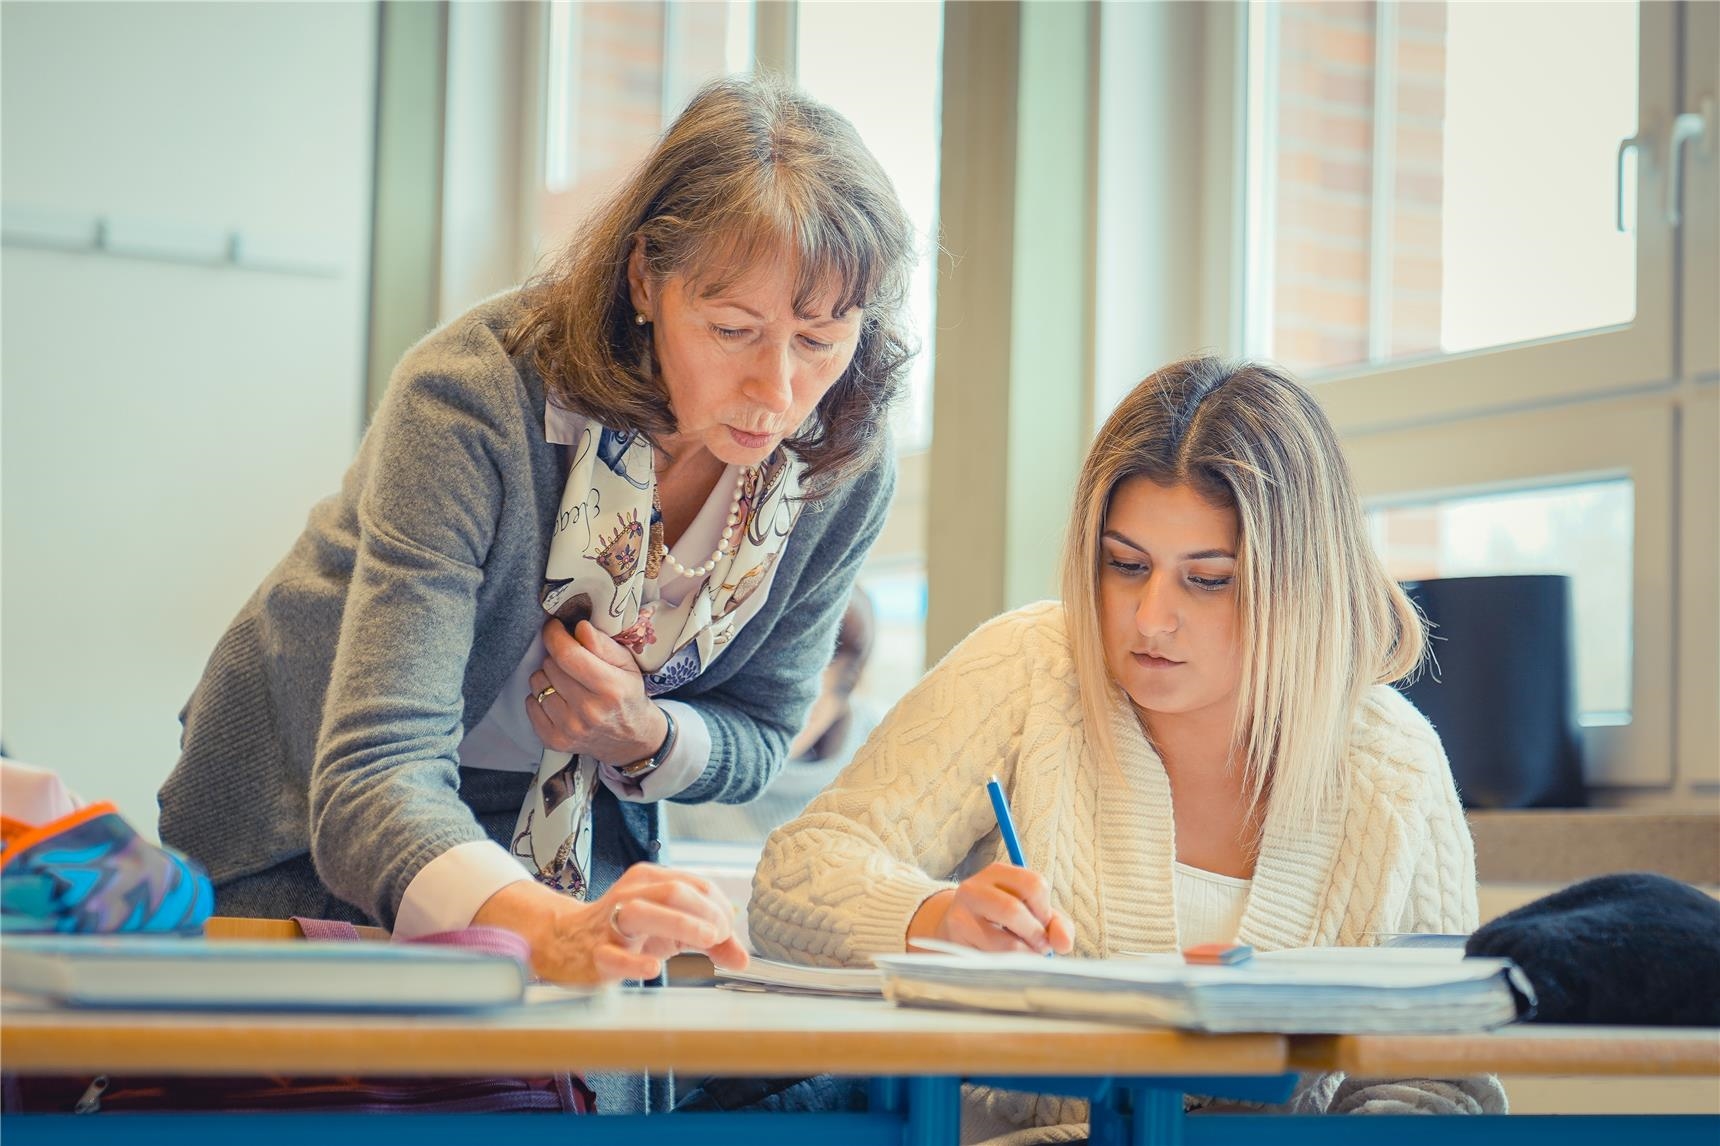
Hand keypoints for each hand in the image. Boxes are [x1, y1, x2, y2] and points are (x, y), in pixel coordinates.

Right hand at [472, 863, 748, 984]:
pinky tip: (653, 968)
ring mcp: (611, 923)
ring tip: (706, 939)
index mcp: (650, 880)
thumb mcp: (670, 929)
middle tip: (719, 936)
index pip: (695, 885)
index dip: (718, 907)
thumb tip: (743, 958)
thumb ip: (709, 941)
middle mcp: (630, 894)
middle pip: (674, 891)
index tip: (727, 931)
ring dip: (682, 924)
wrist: (565, 942)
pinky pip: (614, 956)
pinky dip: (635, 962)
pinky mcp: (596, 954)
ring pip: (644, 912)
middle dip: (706, 912)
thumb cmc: (627, 932)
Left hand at [526, 619, 666, 763]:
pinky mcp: (554, 740)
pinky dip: (540, 697)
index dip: (555, 635)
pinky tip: (558, 699)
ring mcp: (569, 729)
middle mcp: (589, 712)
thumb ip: (603, 644)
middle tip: (572, 662)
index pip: (567, 655)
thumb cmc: (626, 694)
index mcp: (610, 689)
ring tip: (566, 682)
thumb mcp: (627, 664)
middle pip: (550, 666)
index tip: (554, 626)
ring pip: (537, 683)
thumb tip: (580, 627)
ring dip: (548, 677)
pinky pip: (530, 704)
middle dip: (557, 656)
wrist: (630, 738)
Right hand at [905, 862, 1074, 954]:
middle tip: (1040, 946)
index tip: (1043, 922)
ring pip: (1004, 941)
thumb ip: (1056, 925)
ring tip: (1024, 955)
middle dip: (1035, 934)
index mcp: (997, 873)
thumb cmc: (1003, 922)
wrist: (956, 933)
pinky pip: (991, 959)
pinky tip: (1004, 960)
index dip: (1045, 910)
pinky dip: (1007, 965)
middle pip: (1014, 910)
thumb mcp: (1032, 914)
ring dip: (1024, 954)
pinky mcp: (956, 940)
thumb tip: (1064, 945)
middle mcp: (974, 887)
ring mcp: (961, 914)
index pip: (1034, 884)